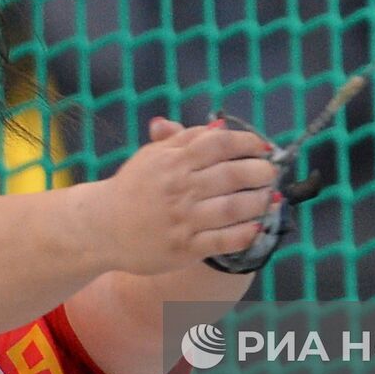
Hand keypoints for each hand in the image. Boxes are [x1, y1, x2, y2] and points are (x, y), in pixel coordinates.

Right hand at [88, 120, 277, 276]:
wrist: (102, 227)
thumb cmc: (134, 187)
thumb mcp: (153, 156)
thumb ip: (185, 139)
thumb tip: (220, 126)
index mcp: (173, 161)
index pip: (219, 144)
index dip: (248, 143)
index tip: (264, 147)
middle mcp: (179, 188)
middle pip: (232, 175)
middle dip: (260, 172)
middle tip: (272, 172)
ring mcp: (182, 220)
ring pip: (232, 208)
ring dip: (258, 202)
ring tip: (270, 197)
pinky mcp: (184, 248)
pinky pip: (223, 241)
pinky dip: (245, 233)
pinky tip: (257, 227)